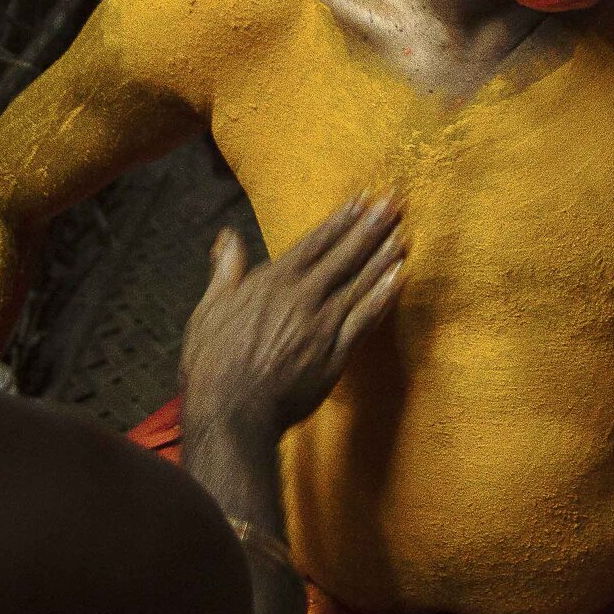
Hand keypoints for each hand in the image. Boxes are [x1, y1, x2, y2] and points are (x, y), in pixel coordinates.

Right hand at [180, 197, 405, 446]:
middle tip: (394, 203)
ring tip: (403, 233)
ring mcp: (322, 326)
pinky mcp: (335, 356)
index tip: (362, 199)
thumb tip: (228, 236)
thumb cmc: (212, 365)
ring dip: (383, 257)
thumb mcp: (209, 310)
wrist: (231, 413)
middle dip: (371, 227)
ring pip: (359, 283)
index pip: (314, 242)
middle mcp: (302, 298)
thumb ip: (226, 270)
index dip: (340, 219)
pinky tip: (400, 279)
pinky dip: (383, 298)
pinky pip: (365, 321)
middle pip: (344, 255)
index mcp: (272, 283)